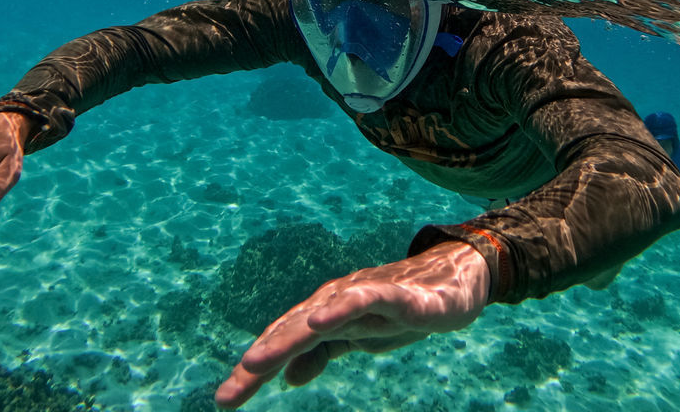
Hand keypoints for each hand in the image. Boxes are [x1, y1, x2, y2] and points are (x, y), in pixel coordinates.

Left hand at [215, 241, 489, 407]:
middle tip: (227, 396)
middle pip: (290, 332)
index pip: (283, 342)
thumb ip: (324, 352)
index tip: (227, 398)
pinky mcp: (396, 293)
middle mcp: (336, 301)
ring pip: (318, 316)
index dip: (255, 370)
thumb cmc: (400, 309)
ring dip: (284, 338)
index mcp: (326, 314)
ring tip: (254, 363)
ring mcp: (364, 294)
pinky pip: (364, 298)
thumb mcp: (359, 339)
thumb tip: (289, 375)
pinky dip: (339, 308)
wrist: (453, 281)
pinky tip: (318, 321)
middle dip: (258, 362)